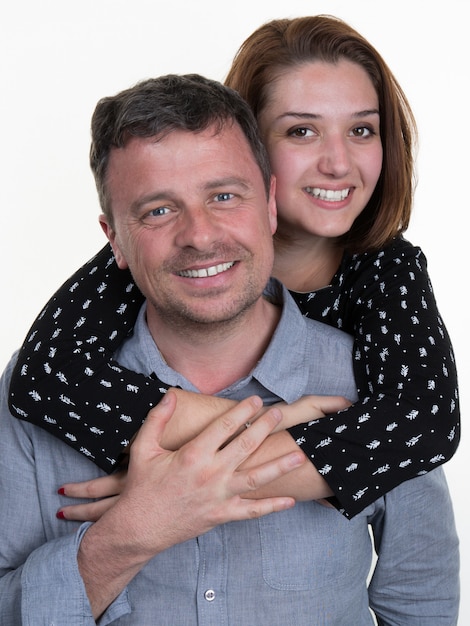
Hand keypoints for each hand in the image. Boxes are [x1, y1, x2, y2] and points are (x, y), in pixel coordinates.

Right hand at [56, 392, 349, 520]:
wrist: (138, 528)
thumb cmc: (141, 487)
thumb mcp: (143, 449)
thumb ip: (157, 419)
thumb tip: (171, 394)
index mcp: (192, 455)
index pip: (224, 427)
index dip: (243, 411)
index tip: (256, 399)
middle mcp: (210, 474)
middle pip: (245, 446)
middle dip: (265, 428)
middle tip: (281, 414)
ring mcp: (218, 496)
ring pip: (256, 478)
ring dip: (279, 466)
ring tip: (299, 454)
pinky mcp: (221, 515)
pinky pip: (251, 511)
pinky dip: (271, 506)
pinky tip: (290, 500)